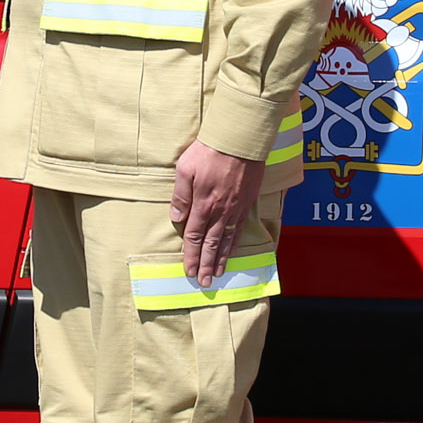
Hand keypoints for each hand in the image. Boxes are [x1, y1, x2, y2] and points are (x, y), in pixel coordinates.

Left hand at [169, 140, 265, 288]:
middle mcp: (219, 211)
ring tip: (217, 274)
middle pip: (210, 244)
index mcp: (202, 204)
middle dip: (205, 264)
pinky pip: (239, 229)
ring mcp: (234, 209)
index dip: (190, 255)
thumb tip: (176, 218)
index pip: (193, 236)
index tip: (188, 270)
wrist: (238, 140)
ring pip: (226, 240)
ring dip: (220, 259)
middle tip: (203, 282)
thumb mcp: (184, 169)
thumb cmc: (208, 151)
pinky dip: (234, 243)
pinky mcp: (246, 203)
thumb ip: (180, 196)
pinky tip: (231, 251)